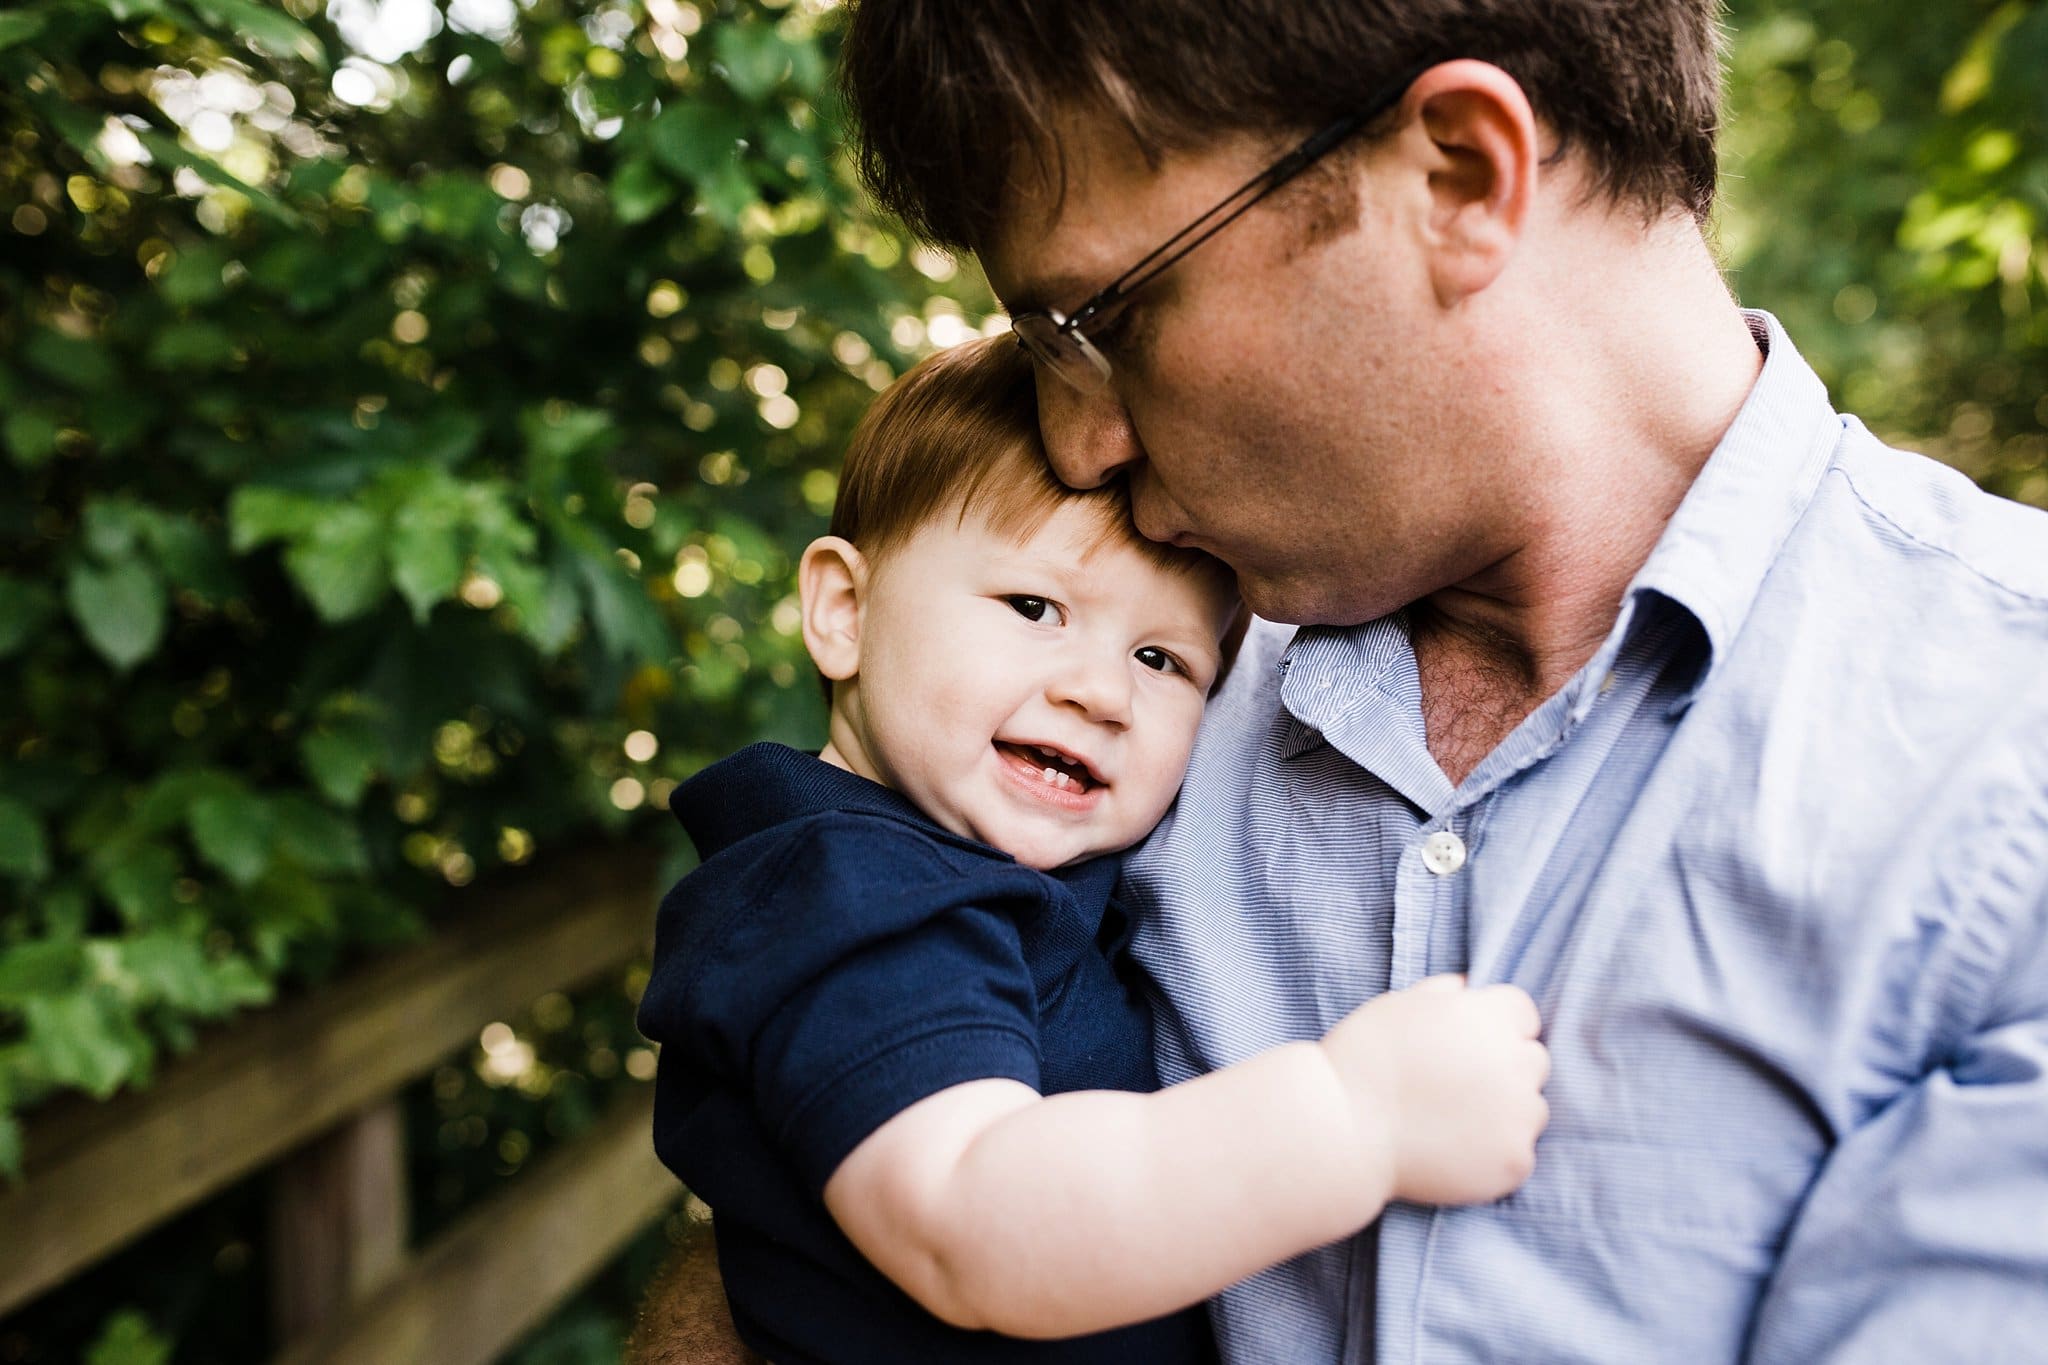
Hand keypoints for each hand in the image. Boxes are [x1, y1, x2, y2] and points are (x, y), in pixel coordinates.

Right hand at [1318, 973, 1548, 1205]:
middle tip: (1456, 1087)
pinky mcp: (1514, 1160)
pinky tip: (1455, 1150)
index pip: (1522, 1014)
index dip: (1493, 1028)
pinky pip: (1520, 1151)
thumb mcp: (1398, 1005)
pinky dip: (1495, 1153)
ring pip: (1532, 1108)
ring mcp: (1519, 1115)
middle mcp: (1514, 1062)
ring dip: (1505, 1112)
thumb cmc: (1363, 1060)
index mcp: (1488, 1017)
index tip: (1465, 1048)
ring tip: (1453, 1122)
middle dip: (1505, 1069)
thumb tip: (1469, 988)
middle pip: (1533, 1060)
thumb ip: (1444, 992)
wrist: (1343, 1129)